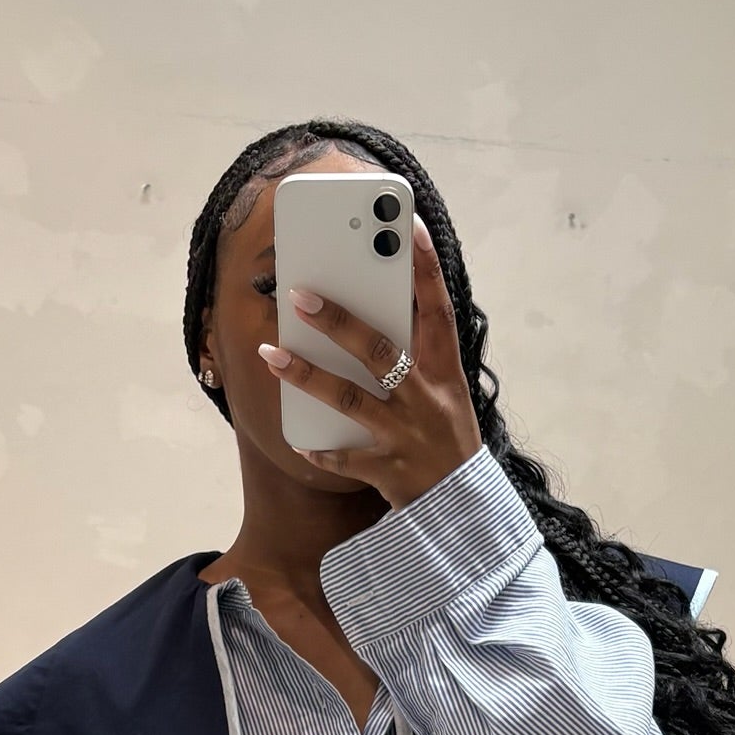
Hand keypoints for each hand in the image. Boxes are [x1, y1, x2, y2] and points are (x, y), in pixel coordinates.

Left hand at [258, 214, 482, 509]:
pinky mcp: (389, 470)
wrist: (463, 507)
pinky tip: (299, 438)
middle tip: (298, 294)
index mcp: (446, 372)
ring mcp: (407, 434)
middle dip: (336, 320)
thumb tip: (369, 315)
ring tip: (270, 352)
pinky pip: (345, 456)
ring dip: (306, 375)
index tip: (411, 226)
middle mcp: (427, 398)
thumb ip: (416, 356)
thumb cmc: (447, 440)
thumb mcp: (445, 393)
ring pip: (350, 398)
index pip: (438, 309)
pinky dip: (321, 448)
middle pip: (378, 350)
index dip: (427, 267)